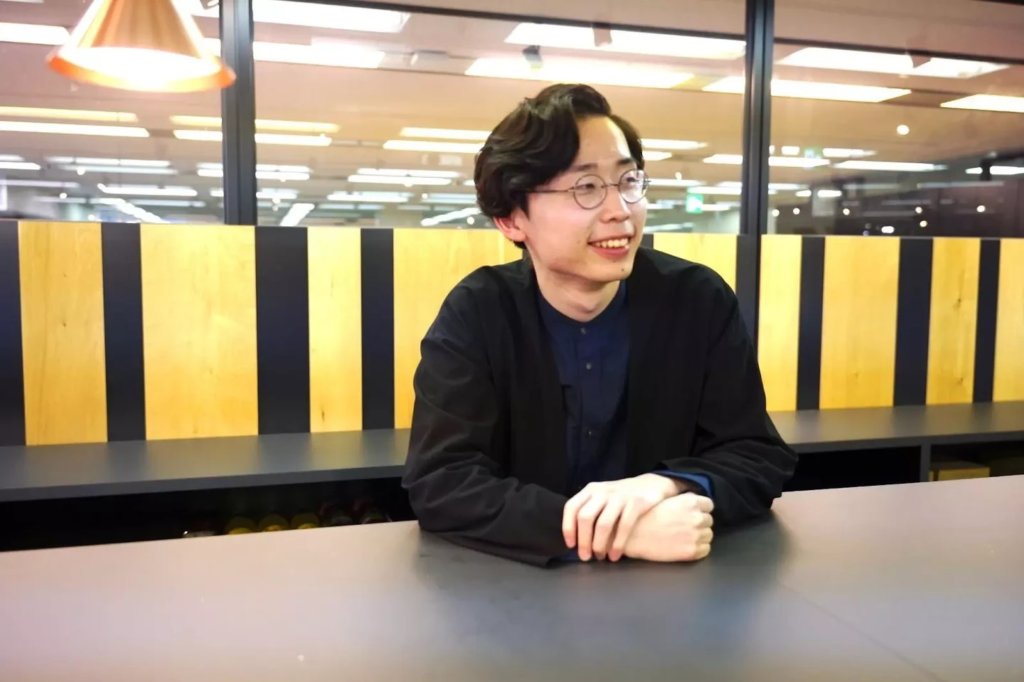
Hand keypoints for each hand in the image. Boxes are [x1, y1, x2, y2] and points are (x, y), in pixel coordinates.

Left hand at [562, 474, 681, 561]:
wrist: (650, 484)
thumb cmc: (620, 498)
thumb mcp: (601, 497)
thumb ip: (588, 510)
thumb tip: (574, 538)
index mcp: (590, 490)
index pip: (572, 507)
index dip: (568, 528)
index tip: (571, 545)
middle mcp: (602, 491)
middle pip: (585, 517)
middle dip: (583, 540)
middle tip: (585, 557)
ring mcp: (620, 496)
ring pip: (603, 524)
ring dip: (599, 544)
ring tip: (600, 557)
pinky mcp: (636, 502)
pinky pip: (624, 526)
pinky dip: (618, 544)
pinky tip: (615, 555)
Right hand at [624, 493, 713, 562]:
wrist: (633, 536)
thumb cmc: (644, 516)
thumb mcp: (665, 499)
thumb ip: (683, 500)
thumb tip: (693, 501)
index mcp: (690, 501)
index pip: (709, 505)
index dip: (700, 509)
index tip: (692, 513)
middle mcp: (697, 517)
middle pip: (709, 520)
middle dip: (699, 522)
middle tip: (684, 526)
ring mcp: (696, 535)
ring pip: (708, 535)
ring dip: (699, 536)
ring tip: (683, 536)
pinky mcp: (692, 551)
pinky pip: (705, 550)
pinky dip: (698, 549)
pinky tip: (684, 546)